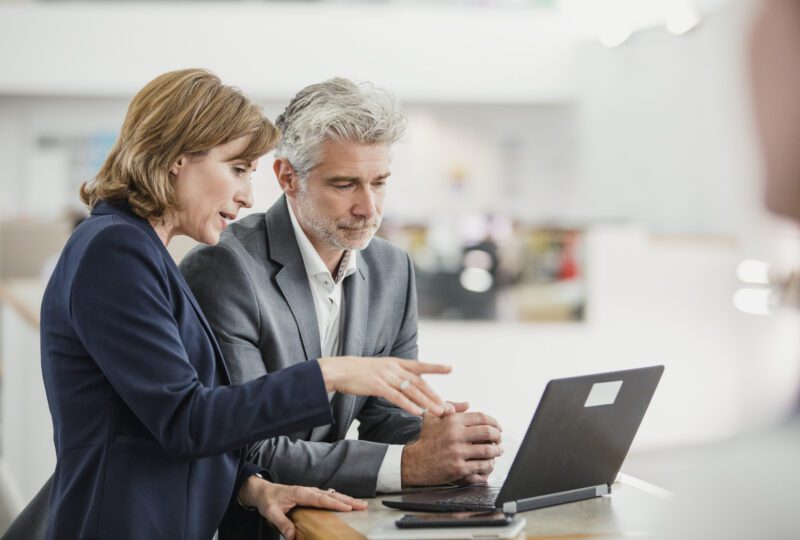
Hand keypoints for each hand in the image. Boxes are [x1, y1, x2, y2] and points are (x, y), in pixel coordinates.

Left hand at [237, 475, 366, 539]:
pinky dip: (340, 500)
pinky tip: (348, 504)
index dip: (334, 504)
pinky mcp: (312, 495)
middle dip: (348, 500)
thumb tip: (292, 535)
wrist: (264, 491)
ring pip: (333, 495)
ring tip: (361, 504)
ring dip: (347, 499)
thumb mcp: (271, 512)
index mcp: (300, 493)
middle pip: (332, 495)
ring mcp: (311, 492)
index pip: (320, 499)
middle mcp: (309, 491)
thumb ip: (282, 523)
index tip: (347, 508)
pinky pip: (329, 497)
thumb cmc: (269, 500)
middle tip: (362, 505)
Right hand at [317, 356, 452, 416]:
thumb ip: (392, 374)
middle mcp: (393, 368)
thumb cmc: (357, 372)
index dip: (435, 367)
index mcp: (394, 363)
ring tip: (439, 412)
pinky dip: (409, 405)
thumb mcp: (378, 369)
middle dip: (435, 395)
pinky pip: (397, 397)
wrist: (338, 370)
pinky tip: (418, 413)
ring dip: (427, 403)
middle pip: (419, 382)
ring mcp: (386, 376)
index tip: (450, 368)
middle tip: (448, 406)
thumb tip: (404, 382)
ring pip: (412, 390)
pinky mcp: (377, 385)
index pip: (419, 365)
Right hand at [401, 402, 502, 486]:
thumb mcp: (433, 417)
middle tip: (499, 439)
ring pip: (488, 450)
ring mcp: (458, 452)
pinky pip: (481, 465)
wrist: (414, 462)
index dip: (494, 422)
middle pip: (488, 432)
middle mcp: (456, 435)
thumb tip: (467, 404)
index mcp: (452, 421)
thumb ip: (449, 406)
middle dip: (498, 436)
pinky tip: (489, 463)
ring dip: (497, 451)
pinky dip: (489, 464)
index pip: (481, 417)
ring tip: (498, 451)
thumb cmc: (425, 439)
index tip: (498, 427)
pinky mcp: (459, 468)